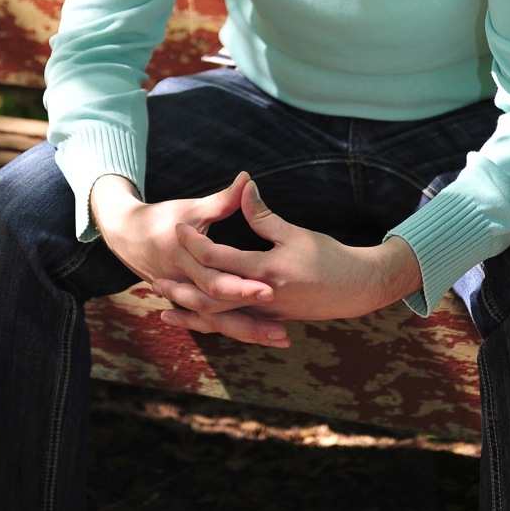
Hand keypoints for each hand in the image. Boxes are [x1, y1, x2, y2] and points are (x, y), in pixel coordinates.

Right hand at [90, 172, 290, 347]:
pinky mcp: (188, 302)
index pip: (216, 280)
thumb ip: (223, 199)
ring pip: (217, 322)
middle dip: (250, 321)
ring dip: (247, 332)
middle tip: (282, 330)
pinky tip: (259, 337)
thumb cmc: (163, 217)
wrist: (127, 235)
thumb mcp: (192, 208)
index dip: (242, 286)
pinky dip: (234, 330)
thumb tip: (248, 180)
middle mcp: (184, 284)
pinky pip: (211, 322)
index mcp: (184, 260)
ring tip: (281, 338)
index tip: (271, 289)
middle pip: (219, 310)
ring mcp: (185, 297)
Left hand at [156, 180, 421, 338]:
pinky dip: (211, 323)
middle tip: (155, 279)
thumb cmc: (327, 257)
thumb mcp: (294, 233)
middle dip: (183, 289)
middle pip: (211, 295)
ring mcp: (264, 312)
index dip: (197, 243)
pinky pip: (233, 324)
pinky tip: (195, 321)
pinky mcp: (267, 320)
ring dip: (191, 313)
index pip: (221, 258)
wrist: (354, 288)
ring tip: (165, 308)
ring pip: (220, 317)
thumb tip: (245, 186)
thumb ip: (263, 215)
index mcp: (265, 270)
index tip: (180, 228)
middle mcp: (261, 296)